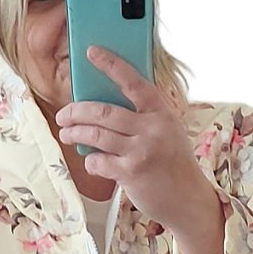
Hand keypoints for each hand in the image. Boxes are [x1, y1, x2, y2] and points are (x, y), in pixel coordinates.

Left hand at [54, 45, 208, 230]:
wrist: (189, 201)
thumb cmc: (174, 165)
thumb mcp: (168, 132)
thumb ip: (144, 118)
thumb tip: (104, 110)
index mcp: (161, 113)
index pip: (133, 82)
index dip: (111, 64)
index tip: (91, 52)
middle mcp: (152, 129)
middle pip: (103, 111)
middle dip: (76, 111)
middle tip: (63, 114)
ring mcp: (141, 151)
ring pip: (95, 135)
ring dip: (74, 133)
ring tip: (66, 134)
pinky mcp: (131, 173)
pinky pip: (99, 161)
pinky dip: (90, 161)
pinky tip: (92, 161)